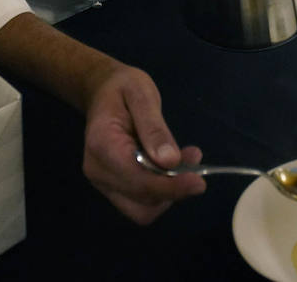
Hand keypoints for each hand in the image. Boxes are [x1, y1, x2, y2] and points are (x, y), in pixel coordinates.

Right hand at [81, 63, 204, 223]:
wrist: (103, 90)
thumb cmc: (123, 87)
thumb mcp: (142, 95)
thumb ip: (154, 128)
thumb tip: (170, 161)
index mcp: (102, 144)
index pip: (138, 179)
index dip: (170, 187)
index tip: (199, 182)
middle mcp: (98, 170)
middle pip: (141, 200)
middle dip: (173, 188)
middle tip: (193, 161)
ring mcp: (102, 181)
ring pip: (143, 209)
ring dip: (170, 192)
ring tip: (186, 161)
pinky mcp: (112, 186)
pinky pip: (141, 202)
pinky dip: (162, 191)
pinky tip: (173, 168)